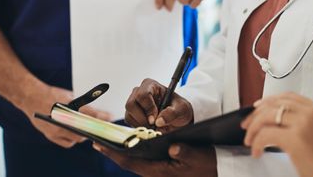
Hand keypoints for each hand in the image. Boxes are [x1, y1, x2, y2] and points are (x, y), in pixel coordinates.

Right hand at [21, 84, 112, 147]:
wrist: (31, 97)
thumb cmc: (52, 94)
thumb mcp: (70, 95)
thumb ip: (83, 103)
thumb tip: (97, 111)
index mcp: (69, 107)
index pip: (90, 114)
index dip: (102, 116)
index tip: (110, 117)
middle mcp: (62, 120)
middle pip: (85, 129)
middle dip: (95, 128)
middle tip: (102, 126)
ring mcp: (56, 129)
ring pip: (77, 138)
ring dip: (85, 134)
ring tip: (92, 130)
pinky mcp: (51, 135)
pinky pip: (67, 143)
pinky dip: (73, 140)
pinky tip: (77, 135)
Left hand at [94, 143, 216, 176]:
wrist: (216, 172)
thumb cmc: (207, 164)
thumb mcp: (199, 155)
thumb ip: (185, 151)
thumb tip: (172, 147)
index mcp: (160, 171)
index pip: (131, 162)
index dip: (113, 154)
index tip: (98, 145)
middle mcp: (155, 172)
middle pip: (128, 162)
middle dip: (113, 151)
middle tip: (97, 140)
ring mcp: (157, 170)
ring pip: (134, 161)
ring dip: (122, 151)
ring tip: (109, 140)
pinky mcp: (161, 167)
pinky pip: (142, 160)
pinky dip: (133, 151)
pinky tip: (130, 142)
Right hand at [124, 78, 193, 131]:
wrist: (177, 117)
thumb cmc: (178, 108)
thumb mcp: (182, 109)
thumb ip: (172, 113)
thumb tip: (159, 121)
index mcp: (151, 85)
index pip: (143, 95)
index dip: (148, 108)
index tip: (154, 119)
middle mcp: (139, 92)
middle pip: (131, 104)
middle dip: (142, 118)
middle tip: (153, 125)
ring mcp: (134, 103)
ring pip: (129, 115)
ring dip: (141, 124)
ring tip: (154, 126)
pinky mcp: (131, 113)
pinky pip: (129, 122)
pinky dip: (139, 127)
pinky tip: (149, 126)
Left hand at [241, 92, 312, 176]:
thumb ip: (304, 123)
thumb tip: (279, 124)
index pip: (287, 96)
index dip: (268, 101)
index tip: (257, 108)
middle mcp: (310, 112)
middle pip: (274, 103)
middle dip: (255, 114)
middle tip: (247, 126)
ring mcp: (303, 124)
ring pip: (266, 116)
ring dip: (254, 129)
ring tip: (250, 142)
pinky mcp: (295, 139)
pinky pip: (266, 134)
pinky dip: (257, 143)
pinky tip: (257, 152)